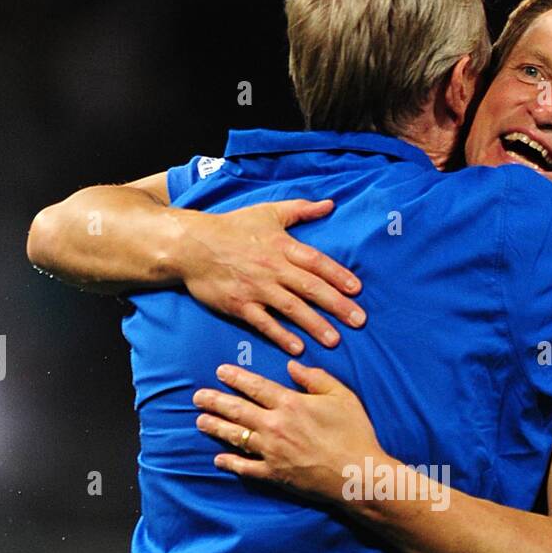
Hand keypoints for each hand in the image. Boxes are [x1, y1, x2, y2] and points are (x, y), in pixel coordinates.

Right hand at [178, 198, 364, 354]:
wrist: (192, 244)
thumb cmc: (232, 227)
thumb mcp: (268, 212)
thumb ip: (301, 210)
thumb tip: (330, 204)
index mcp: (282, 245)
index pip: (317, 261)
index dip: (339, 275)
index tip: (357, 290)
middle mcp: (273, 267)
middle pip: (310, 287)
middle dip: (337, 305)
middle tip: (359, 321)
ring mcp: (256, 288)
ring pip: (291, 307)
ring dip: (314, 324)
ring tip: (334, 340)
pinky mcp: (239, 305)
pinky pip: (264, 322)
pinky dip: (280, 335)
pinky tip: (298, 348)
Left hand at [193, 361, 384, 502]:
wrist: (357, 475)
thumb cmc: (355, 434)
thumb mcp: (342, 397)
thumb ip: (316, 379)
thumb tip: (292, 366)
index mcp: (290, 403)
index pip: (255, 386)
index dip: (235, 378)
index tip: (220, 371)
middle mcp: (274, 425)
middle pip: (237, 410)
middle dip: (214, 401)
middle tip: (198, 397)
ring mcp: (271, 451)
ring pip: (235, 436)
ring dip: (215, 427)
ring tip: (200, 421)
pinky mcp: (274, 474)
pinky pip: (245, 467)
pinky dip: (230, 463)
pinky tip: (218, 459)